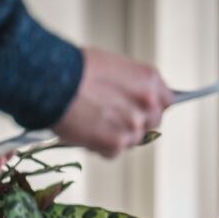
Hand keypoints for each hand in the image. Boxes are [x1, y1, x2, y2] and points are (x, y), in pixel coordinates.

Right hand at [53, 48, 172, 157]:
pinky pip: (114, 152)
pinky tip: (86, 130)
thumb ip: (133, 85)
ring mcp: (134, 125)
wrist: (51, 80)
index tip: (143, 109)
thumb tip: (136, 99)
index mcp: (150, 80)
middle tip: (112, 117)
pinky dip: (100, 146)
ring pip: (133, 139)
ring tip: (93, 121)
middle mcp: (148, 104)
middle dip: (135, 122)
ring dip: (116, 135)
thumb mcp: (114, 65)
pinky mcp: (117, 143)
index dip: (152, 106)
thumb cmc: (74, 69)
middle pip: (152, 123)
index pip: (167, 101)